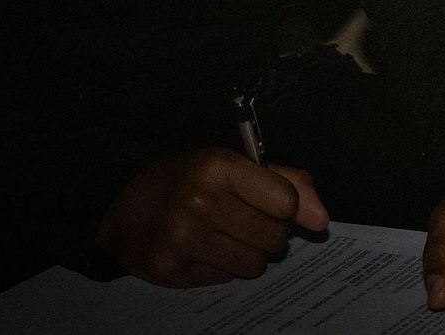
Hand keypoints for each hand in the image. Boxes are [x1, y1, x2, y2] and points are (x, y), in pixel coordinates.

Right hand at [96, 148, 328, 286]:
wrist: (123, 208)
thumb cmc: (187, 182)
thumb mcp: (233, 166)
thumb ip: (285, 184)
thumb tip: (321, 218)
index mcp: (219, 167)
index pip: (286, 201)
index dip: (286, 207)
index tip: (273, 204)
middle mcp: (200, 201)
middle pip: (274, 237)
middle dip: (269, 233)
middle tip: (245, 221)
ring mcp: (183, 239)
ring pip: (255, 264)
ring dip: (249, 254)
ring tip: (226, 235)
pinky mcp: (172, 270)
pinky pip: (226, 278)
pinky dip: (222, 267)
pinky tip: (203, 249)